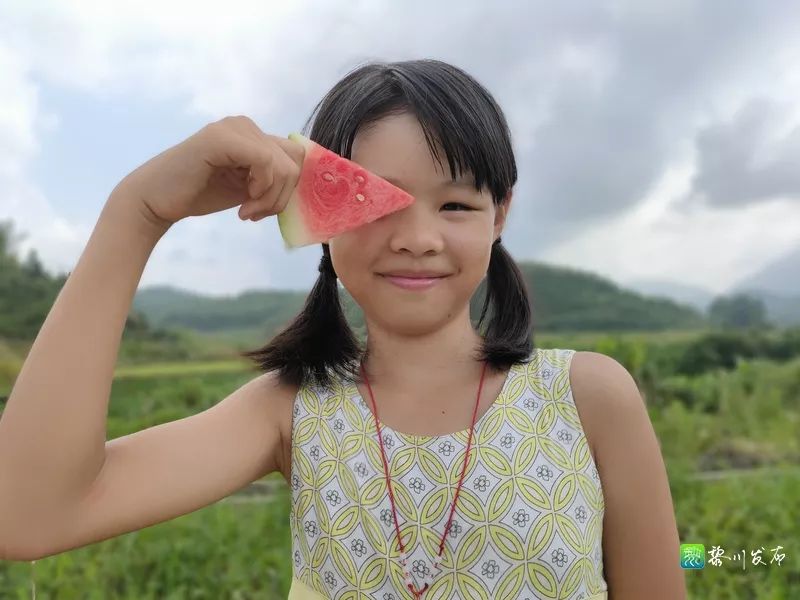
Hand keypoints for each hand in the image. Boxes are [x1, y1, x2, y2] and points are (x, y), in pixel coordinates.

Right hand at [112, 115, 304, 228]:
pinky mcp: (222, 138)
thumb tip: (310, 183)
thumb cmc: (200, 194)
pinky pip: (266, 163)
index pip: (297, 156)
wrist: (157, 200)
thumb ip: (274, 179)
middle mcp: (245, 125)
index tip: (266, 210)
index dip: (289, 188)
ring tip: (248, 212)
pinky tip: (242, 205)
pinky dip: (261, 190)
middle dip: (282, 195)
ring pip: (284, 165)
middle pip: (296, 160)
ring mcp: (233, 128)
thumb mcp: (249, 187)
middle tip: (257, 214)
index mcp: (253, 135)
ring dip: (271, 198)